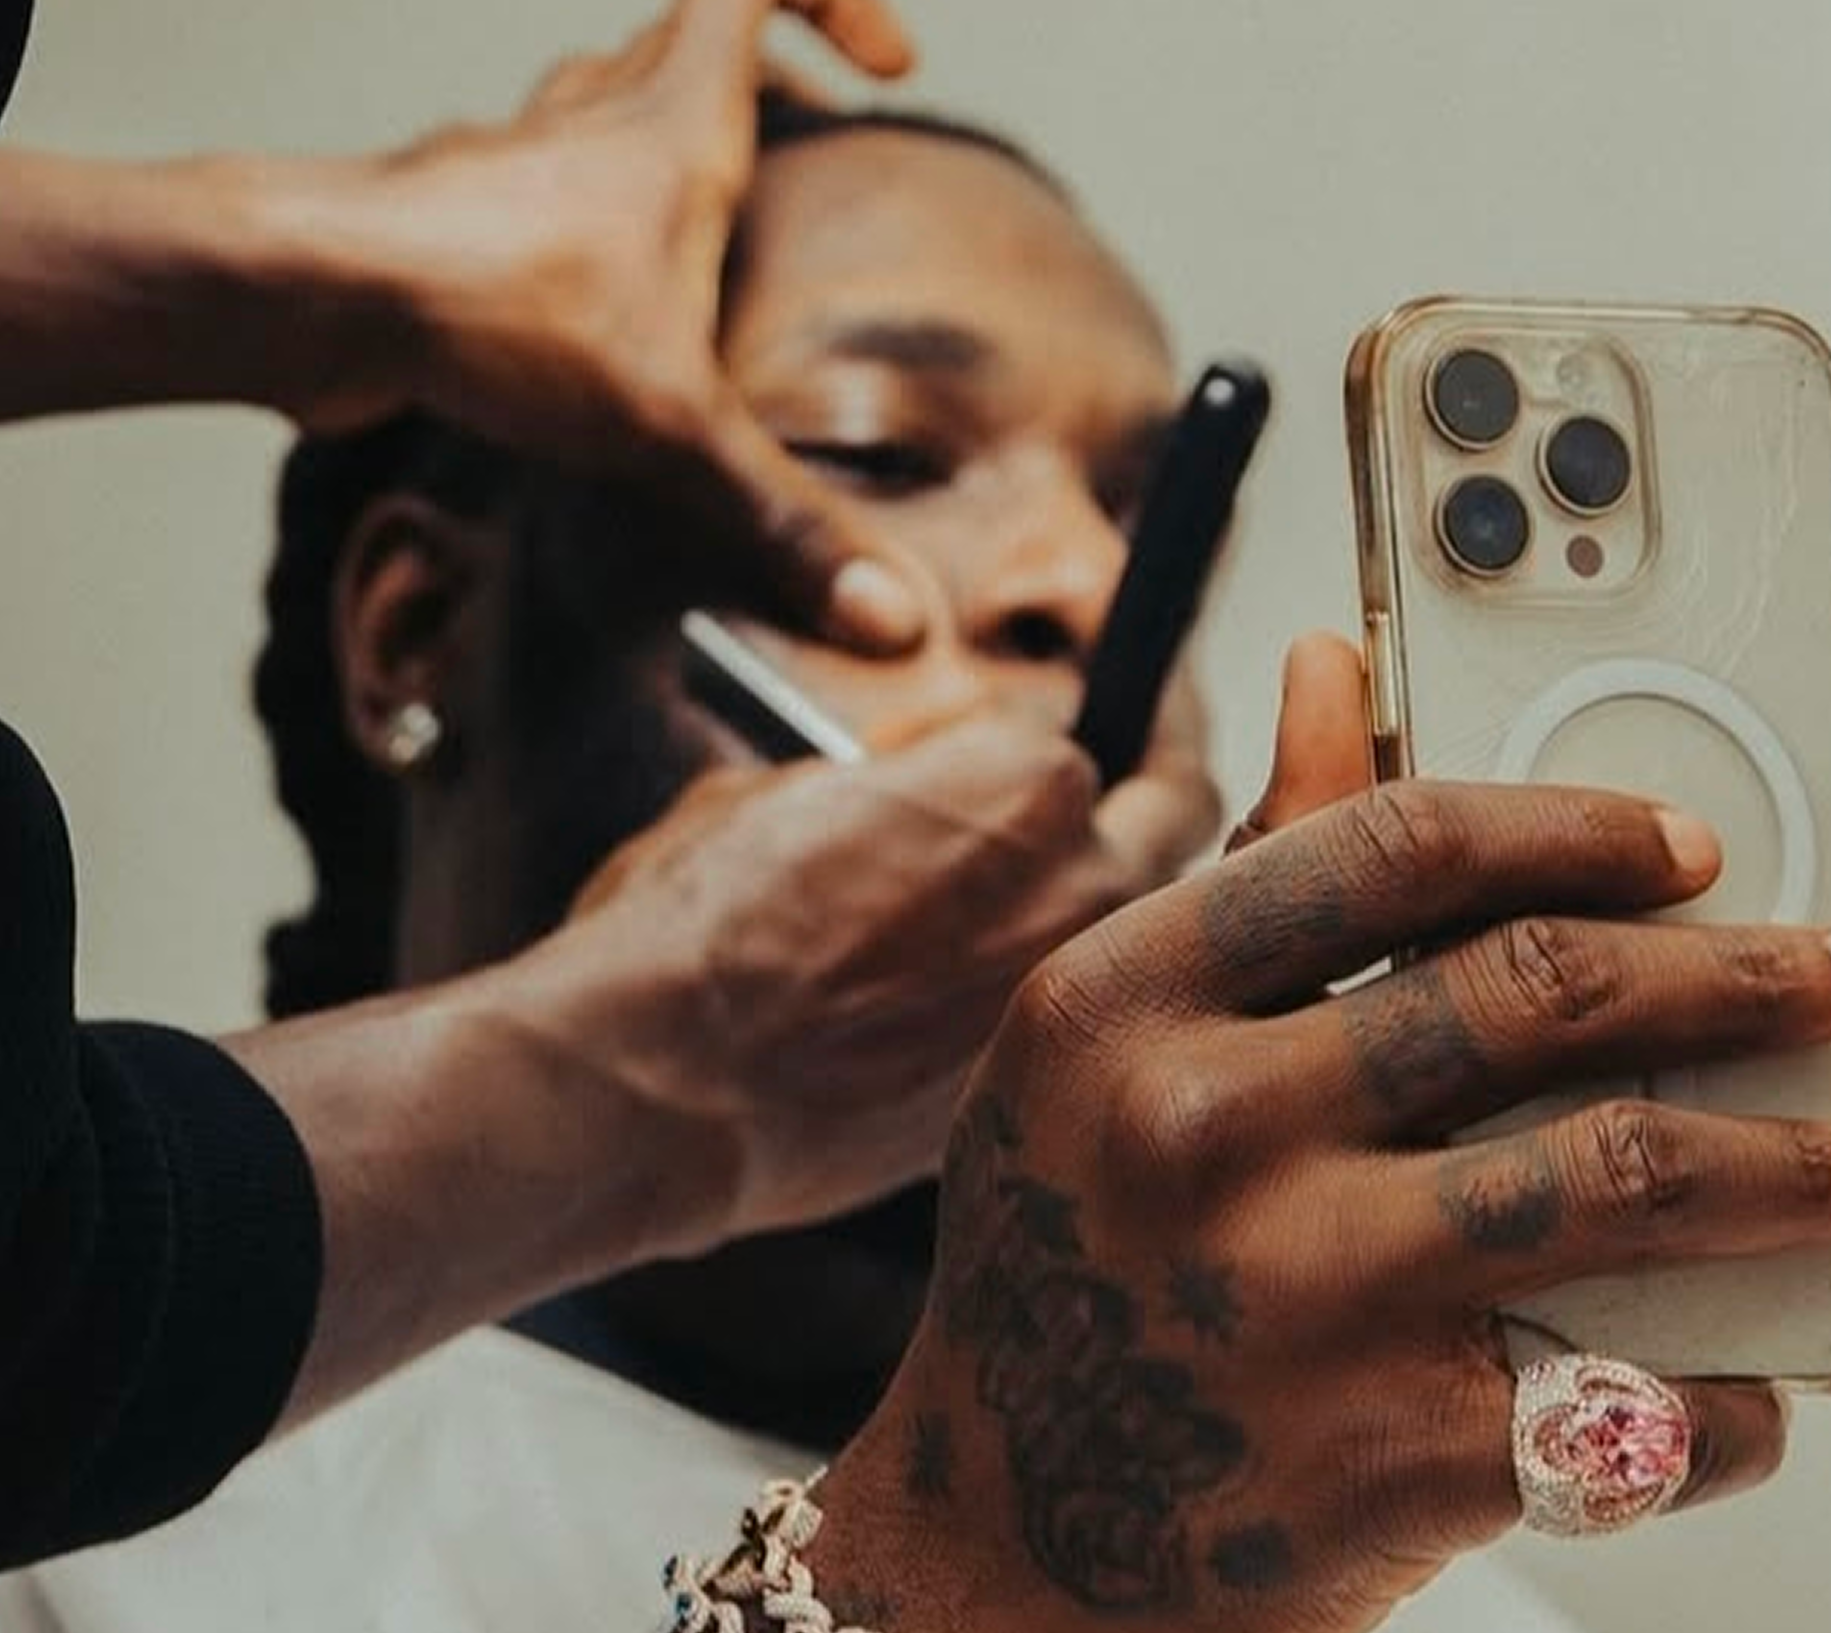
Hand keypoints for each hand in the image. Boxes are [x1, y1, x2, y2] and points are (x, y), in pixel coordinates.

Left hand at [304, 0, 928, 652]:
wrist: (316, 299)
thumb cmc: (495, 313)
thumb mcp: (671, 426)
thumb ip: (780, 519)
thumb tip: (897, 619)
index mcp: (672, 121)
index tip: (886, 70)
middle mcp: (592, 121)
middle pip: (686, 43)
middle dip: (762, 96)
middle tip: (806, 169)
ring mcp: (512, 168)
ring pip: (597, 111)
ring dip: (655, 156)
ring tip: (704, 250)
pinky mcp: (450, 229)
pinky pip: (530, 201)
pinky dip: (573, 236)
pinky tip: (584, 328)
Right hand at [508, 709, 1204, 1252]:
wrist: (657, 1090)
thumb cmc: (693, 926)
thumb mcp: (782, 793)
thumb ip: (886, 789)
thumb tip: (901, 802)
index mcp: (1028, 782)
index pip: (1119, 733)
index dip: (1096, 735)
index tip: (1093, 734)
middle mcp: (1083, 889)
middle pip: (1174, 830)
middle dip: (1146, 806)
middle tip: (1111, 803)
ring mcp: (1070, 1007)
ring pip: (1143, 940)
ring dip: (1105, 915)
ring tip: (1023, 917)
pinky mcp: (1032, 1097)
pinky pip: (1072, 1028)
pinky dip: (1047, 1011)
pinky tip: (960, 1012)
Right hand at [794, 638, 1830, 1631]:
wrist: (1009, 1550)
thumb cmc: (1077, 1269)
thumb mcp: (1103, 1050)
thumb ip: (1247, 874)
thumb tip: (1333, 668)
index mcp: (1115, 1006)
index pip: (1389, 852)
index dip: (1573, 831)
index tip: (1689, 849)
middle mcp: (1199, 1134)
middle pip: (1541, 995)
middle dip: (1745, 979)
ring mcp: (1301, 1297)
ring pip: (1630, 1179)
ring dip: (1804, 1170)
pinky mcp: (1392, 1456)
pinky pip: (1635, 1400)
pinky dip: (1731, 1395)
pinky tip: (1760, 1377)